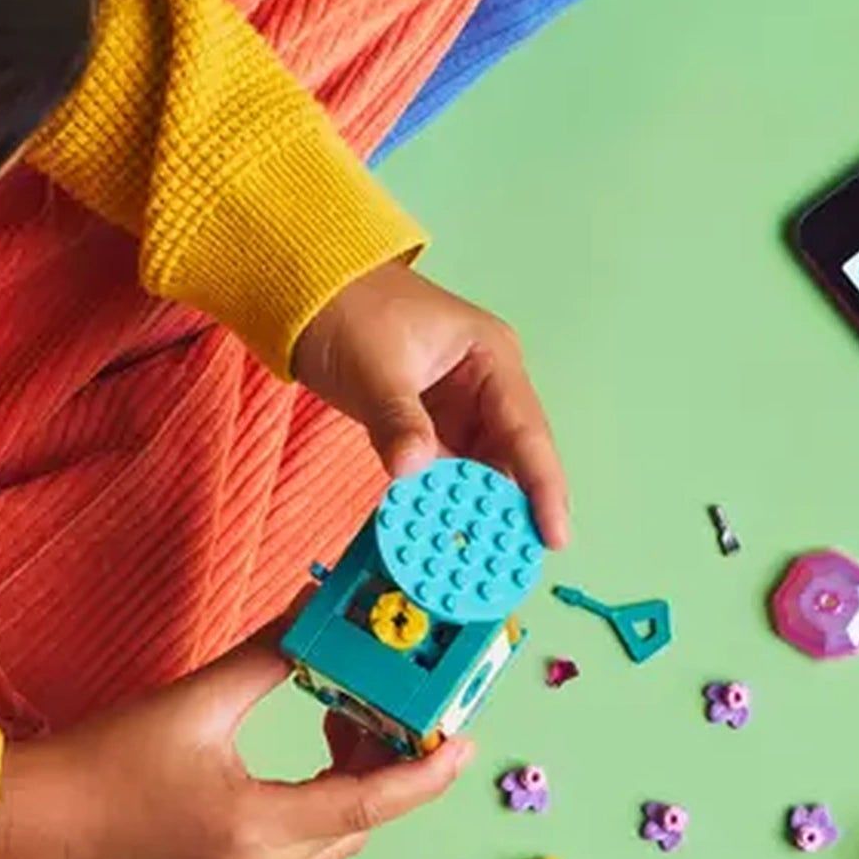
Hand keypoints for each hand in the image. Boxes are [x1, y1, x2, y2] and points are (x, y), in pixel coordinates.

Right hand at [0, 633, 470, 858]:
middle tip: (384, 706)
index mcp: (254, 829)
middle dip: (384, 768)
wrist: (40, 819)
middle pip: (358, 827)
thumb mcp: (196, 701)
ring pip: (337, 850)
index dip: (424, 776)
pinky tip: (307, 771)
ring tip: (341, 726)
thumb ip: (269, 659)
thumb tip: (319, 613)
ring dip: (353, 796)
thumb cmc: (108, 757)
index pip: (367, 807)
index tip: (466, 745)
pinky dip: (322, 823)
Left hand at [294, 261, 570, 545]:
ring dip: (476, 513)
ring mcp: (458, 410)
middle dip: (512, 512)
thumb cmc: (348, 309)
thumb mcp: (375, 367)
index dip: (543, 487)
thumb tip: (414, 472)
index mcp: (490, 360)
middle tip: (512, 567)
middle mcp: (486, 388)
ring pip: (479, 472)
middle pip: (512, 459)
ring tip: (479, 564)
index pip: (526, 431)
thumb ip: (398, 421)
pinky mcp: (429, 427)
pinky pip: (445, 473)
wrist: (304, 291)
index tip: (554, 536)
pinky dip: (443, 503)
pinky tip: (441, 537)